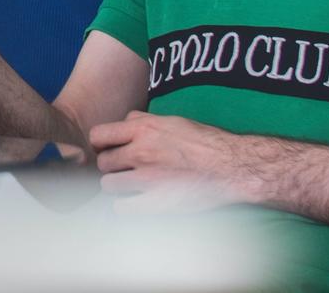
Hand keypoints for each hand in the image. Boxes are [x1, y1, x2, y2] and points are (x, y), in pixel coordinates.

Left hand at [90, 110, 245, 212]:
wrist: (230, 166)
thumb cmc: (204, 142)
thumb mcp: (171, 120)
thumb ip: (143, 120)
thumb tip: (125, 121)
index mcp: (142, 130)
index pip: (98, 135)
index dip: (100, 144)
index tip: (107, 150)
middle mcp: (140, 152)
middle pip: (102, 162)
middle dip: (111, 166)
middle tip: (124, 171)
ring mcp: (146, 179)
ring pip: (108, 185)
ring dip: (117, 187)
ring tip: (130, 187)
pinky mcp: (156, 203)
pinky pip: (121, 209)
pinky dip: (124, 207)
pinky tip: (135, 203)